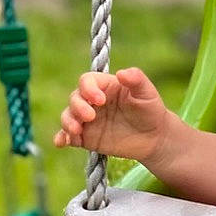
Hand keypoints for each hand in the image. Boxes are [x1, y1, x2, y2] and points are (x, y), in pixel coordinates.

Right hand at [53, 67, 170, 162]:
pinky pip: (68, 137)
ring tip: (76, 131)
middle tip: (90, 117)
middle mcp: (92, 101)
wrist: (154, 138)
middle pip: (74, 98)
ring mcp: (87, 120)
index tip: (100, 100)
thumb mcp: (147, 93)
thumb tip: (121, 73)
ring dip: (67, 122)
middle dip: (78, 107)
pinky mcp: (86, 137)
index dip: (88, 89)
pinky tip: (62, 142)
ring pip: (68, 116)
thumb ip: (136, 79)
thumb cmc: (150, 110)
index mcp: (104, 86)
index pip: (86, 81)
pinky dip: (62, 138)